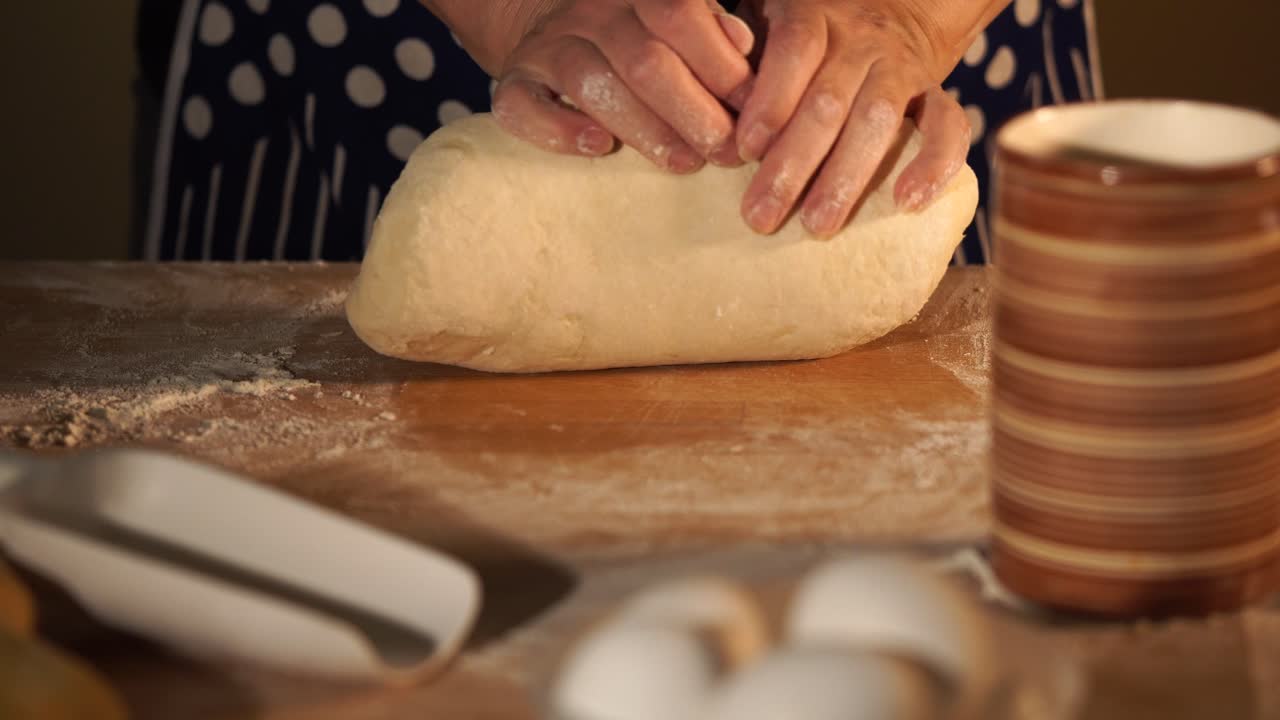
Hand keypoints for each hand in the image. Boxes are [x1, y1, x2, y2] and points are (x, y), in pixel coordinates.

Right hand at [489, 0, 756, 171]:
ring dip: (643, 128)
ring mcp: (547, 44)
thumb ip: (713, 30)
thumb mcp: (682, 20)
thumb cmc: (639, 32)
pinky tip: (597, 147)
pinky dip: (558, 129)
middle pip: (642, 58)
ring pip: (589, 81)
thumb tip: (743, 46)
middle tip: (727, 152)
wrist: (552, 22)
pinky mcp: (514, 82)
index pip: (680, 14)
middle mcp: (589, 9)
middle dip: (692, 110)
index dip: (721, 67)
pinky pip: (522, 105)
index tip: (754, 114)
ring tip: (683, 162)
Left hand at [734, 0, 974, 235]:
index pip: (795, 50)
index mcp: (814, 17)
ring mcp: (900, 68)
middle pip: (828, 101)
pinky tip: (907, 203)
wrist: (890, 12)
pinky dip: (934, 164)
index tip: (744, 150)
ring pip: (878, 120)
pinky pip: (948, 126)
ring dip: (846, 178)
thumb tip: (714, 120)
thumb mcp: (768, 25)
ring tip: (818, 227)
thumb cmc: (805, 40)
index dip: (771, 100)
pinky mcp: (934, 94)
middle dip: (793, 164)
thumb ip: (743, 58)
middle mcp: (861, 40)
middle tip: (760, 216)